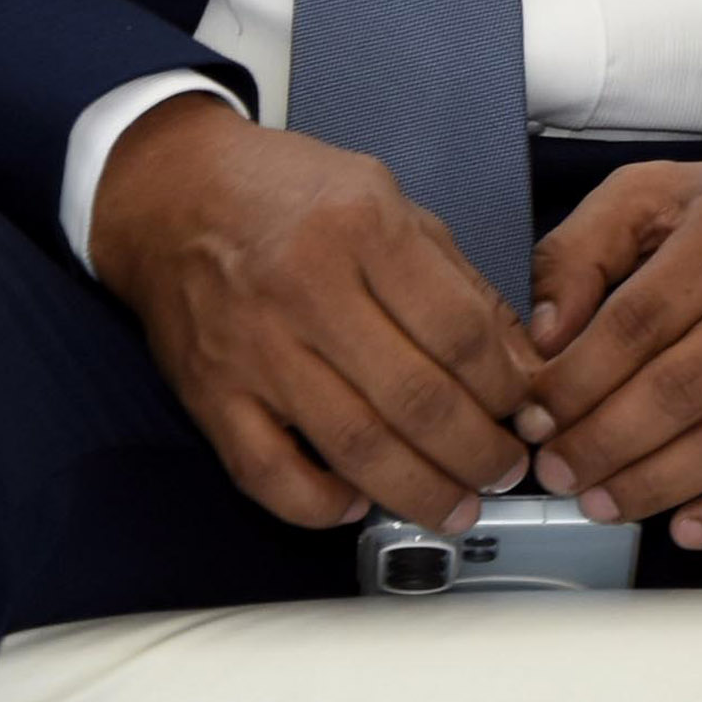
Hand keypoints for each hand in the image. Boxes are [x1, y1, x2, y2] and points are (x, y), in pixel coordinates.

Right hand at [89, 94, 539, 534]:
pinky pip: (266, 472)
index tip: (531, 414)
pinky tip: (359, 506)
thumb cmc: (290, 194)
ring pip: (352, 444)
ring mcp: (253, 350)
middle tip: (506, 472)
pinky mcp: (209, 394)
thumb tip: (520, 362)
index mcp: (364, 230)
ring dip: (417, 491)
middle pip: (414, 398)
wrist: (171, 194)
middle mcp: (307, 291)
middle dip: (476, 451)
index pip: (459, 331)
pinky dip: (318, 503)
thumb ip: (457, 280)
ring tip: (458, 508)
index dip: (508, 388)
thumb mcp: (389, 202)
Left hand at [524, 113, 701, 549]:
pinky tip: (688, 523)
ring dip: (658, 481)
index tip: (535, 415)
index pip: (640, 320)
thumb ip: (576, 254)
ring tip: (602, 500)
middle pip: (686, 385)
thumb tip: (542, 338)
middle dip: (607, 442)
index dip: (579, 379)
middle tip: (558, 472)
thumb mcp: (643, 197)